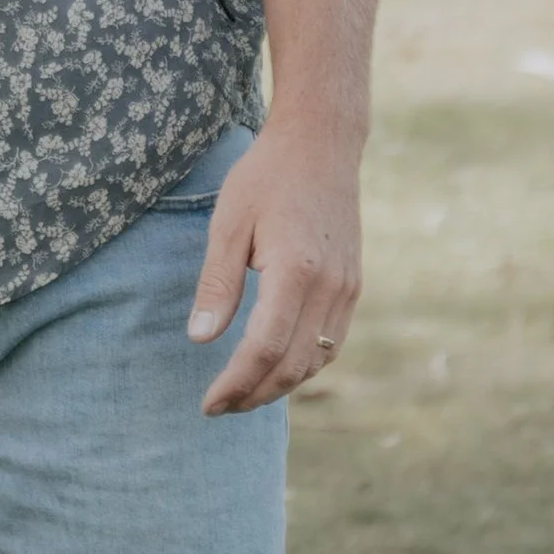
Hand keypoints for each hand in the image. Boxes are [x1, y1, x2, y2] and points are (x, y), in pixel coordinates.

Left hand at [186, 117, 361, 413]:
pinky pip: (331, 343)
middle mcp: (330, 287)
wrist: (322, 145)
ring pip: (316, 360)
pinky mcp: (353, 287)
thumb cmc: (266, 178)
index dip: (235, 384)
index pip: (264, 348)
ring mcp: (348, 289)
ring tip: (241, 394)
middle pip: (292, 366)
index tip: (208, 404)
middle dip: (254, 395)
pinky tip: (274, 368)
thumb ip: (217, 286)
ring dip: (279, 387)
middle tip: (219, 408)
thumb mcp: (228, 224)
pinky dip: (303, 365)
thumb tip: (200, 339)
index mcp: (296, 271)